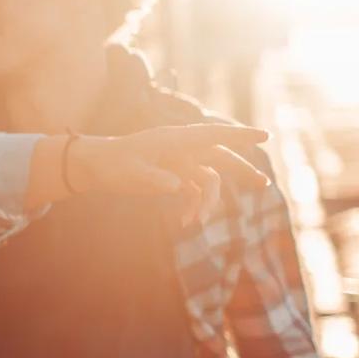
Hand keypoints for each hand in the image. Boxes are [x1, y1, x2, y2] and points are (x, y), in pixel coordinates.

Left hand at [66, 124, 271, 219]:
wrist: (94, 167)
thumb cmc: (111, 164)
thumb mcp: (130, 172)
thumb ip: (154, 178)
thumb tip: (179, 185)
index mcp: (174, 139)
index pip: (213, 135)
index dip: (239, 135)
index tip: (264, 136)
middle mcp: (181, 148)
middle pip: (220, 156)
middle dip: (242, 169)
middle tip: (264, 183)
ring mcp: (179, 161)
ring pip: (208, 178)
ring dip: (208, 201)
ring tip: (199, 222)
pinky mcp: (174, 175)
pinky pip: (194, 190)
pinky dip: (193, 205)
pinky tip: (186, 222)